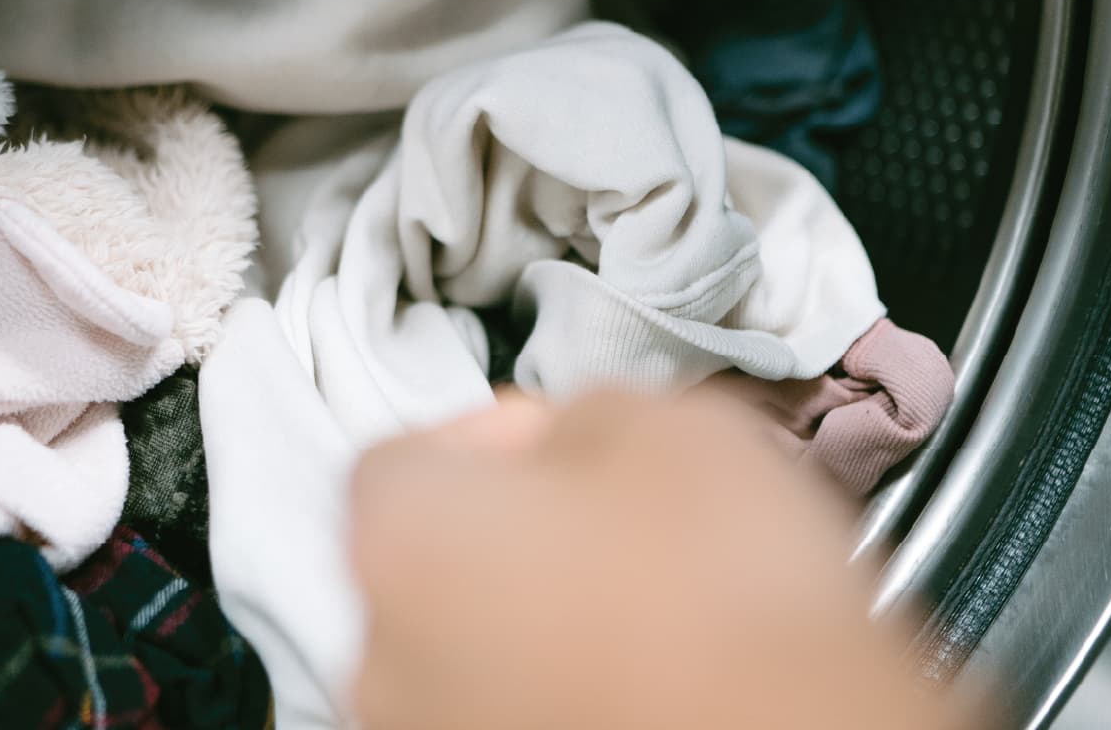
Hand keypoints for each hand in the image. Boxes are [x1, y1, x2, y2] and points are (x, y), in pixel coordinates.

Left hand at [346, 390, 988, 729]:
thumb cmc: (724, 606)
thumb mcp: (674, 427)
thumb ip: (588, 412)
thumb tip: (577, 433)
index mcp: (402, 537)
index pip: (406, 459)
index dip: (496, 438)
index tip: (562, 438)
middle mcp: (385, 657)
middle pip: (437, 566)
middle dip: (520, 536)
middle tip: (621, 523)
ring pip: (479, 658)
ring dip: (546, 629)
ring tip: (658, 619)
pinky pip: (523, 717)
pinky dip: (570, 701)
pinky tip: (656, 686)